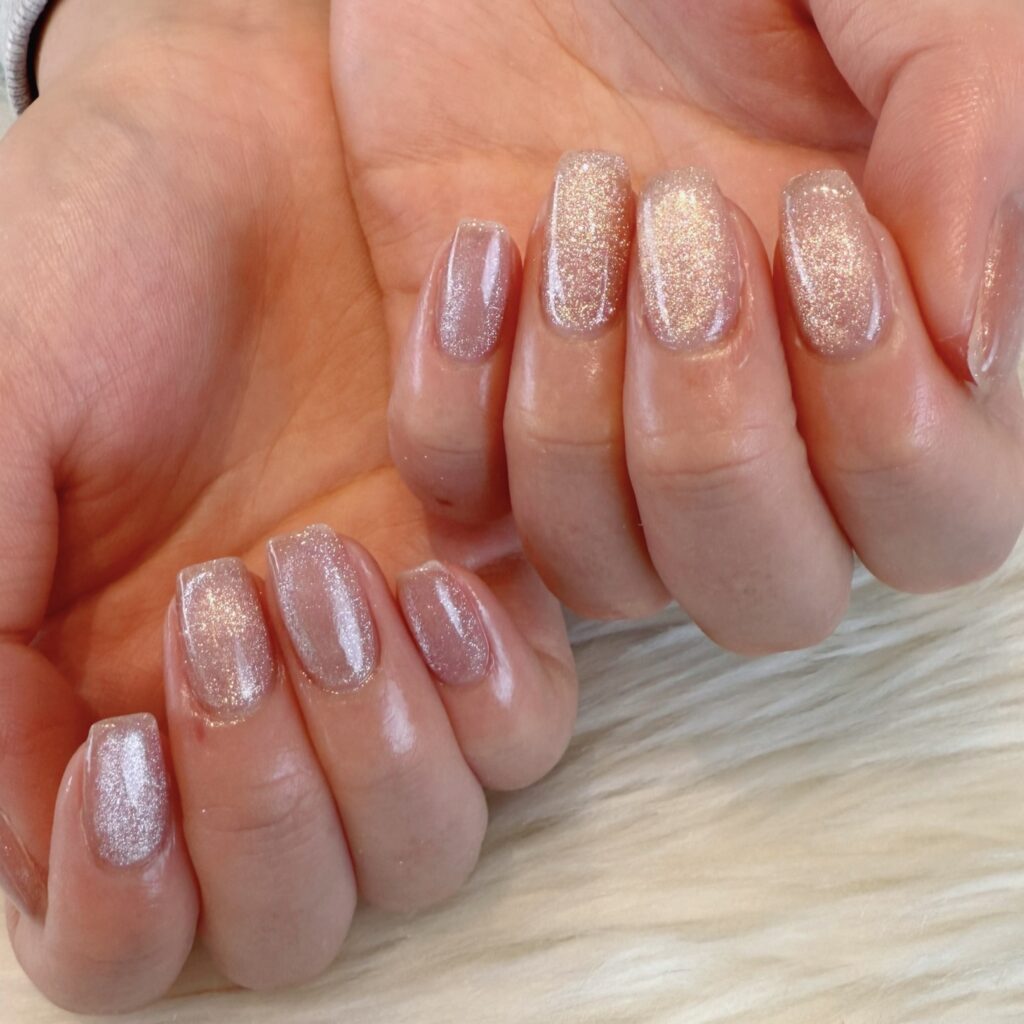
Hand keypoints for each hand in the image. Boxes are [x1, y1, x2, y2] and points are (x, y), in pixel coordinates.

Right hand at [0, 0, 575, 1009]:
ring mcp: (377, 671)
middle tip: (227, 608)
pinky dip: (488, 691)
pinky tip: (441, 581)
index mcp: (100, 711)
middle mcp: (253, 719)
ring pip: (422, 851)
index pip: (125, 930)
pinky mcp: (482, 600)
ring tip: (324, 569)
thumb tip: (32, 805)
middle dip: (266, 801)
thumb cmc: (97, 262)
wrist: (248, 151)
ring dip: (376, 747)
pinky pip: (527, 731)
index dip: (124, 898)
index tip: (123, 755)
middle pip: (294, 916)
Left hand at [337, 0, 1023, 651]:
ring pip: (607, 576)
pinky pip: (462, 501)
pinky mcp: (476, 412)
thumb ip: (975, 135)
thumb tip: (976, 341)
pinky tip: (476, 244)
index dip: (882, 421)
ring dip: (577, 424)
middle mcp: (749, 435)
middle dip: (716, 448)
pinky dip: (452, 399)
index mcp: (882, 365)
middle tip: (685, 235)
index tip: (815, 220)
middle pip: (767, 596)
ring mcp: (604, 442)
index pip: (933, 522)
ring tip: (578, 207)